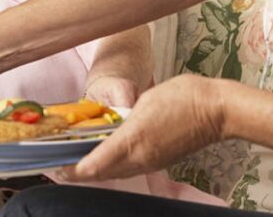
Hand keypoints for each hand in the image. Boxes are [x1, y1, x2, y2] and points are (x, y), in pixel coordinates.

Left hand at [62, 74, 225, 180]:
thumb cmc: (183, 97)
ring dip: (96, 170)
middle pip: (101, 175)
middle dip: (79, 172)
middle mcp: (140, 159)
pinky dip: (113, 166)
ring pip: (116, 173)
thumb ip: (123, 118)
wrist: (217, 110)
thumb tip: (112, 128)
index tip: (55, 166)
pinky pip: (130, 169)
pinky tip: (107, 155)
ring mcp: (151, 162)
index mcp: (132, 142)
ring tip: (78, 160)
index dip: (72, 170)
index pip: (93, 166)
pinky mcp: (161, 161)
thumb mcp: (145, 101)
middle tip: (61, 163)